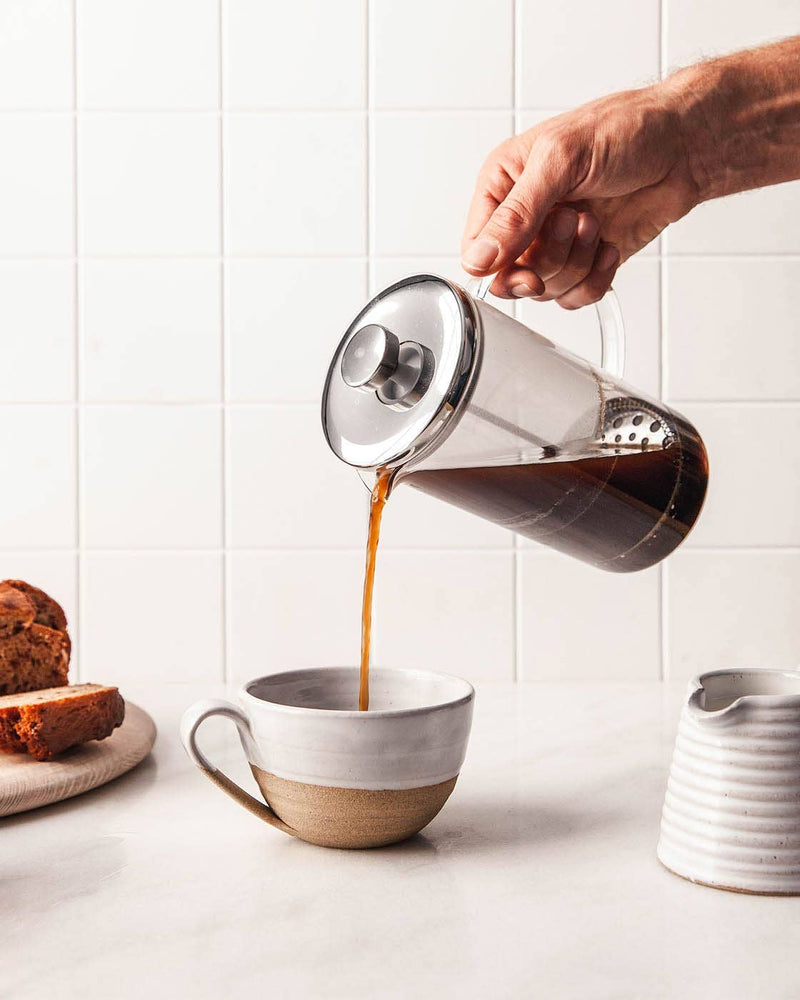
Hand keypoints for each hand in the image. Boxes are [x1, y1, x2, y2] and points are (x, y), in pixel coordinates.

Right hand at [461, 83, 699, 307]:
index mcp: (504, 184)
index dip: (497, 268)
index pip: (477, 247)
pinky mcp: (585, 260)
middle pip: (511, 276)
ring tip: (598, 222)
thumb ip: (516, 214)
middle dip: (548, 258)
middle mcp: (525, 217)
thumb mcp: (560, 162)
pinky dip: (596, 279)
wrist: (685, 145)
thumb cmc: (627, 131)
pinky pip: (574, 296)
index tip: (526, 271)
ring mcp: (555, 241)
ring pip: (545, 289)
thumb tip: (479, 258)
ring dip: (578, 262)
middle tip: (573, 222)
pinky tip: (610, 247)